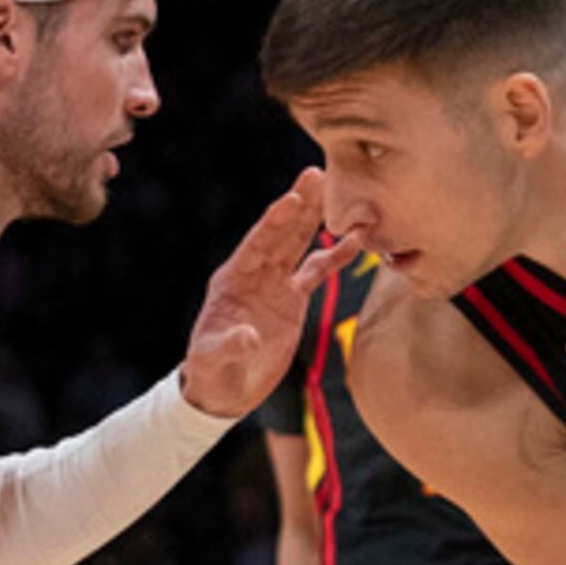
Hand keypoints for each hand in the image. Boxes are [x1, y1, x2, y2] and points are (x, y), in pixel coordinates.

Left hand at [181, 171, 334, 418]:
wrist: (224, 390)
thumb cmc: (210, 372)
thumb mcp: (213, 360)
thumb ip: (230, 346)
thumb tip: (250, 336)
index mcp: (232, 279)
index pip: (257, 244)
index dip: (274, 222)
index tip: (291, 198)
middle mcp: (255, 274)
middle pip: (280, 233)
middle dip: (299, 204)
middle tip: (318, 174)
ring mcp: (275, 284)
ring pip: (299, 244)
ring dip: (316, 218)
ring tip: (338, 192)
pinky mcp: (292, 300)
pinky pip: (316, 272)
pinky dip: (334, 256)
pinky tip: (355, 241)